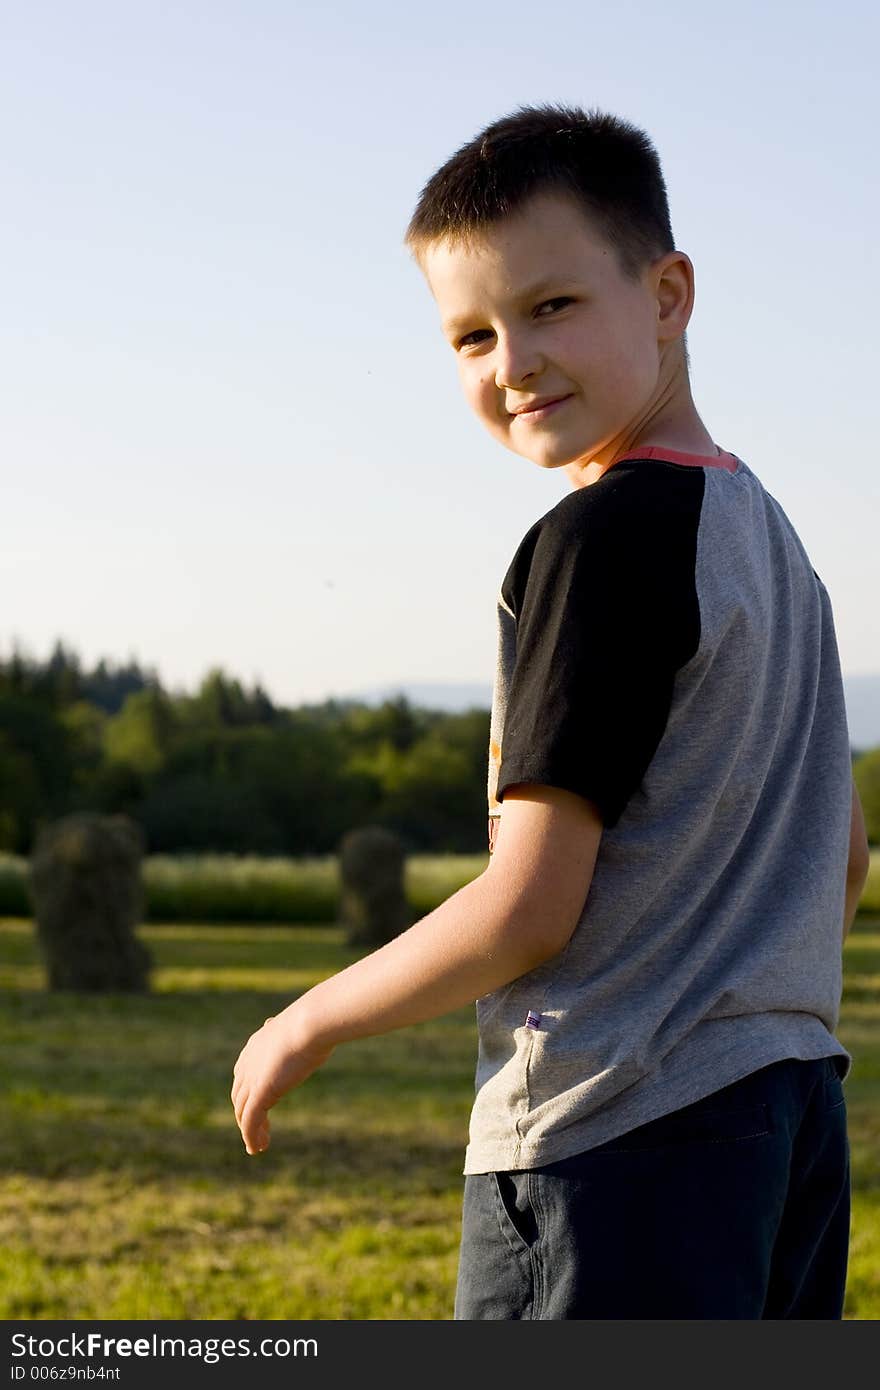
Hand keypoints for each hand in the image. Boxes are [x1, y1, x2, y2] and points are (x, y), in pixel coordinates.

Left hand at [230, 1002, 334, 1154]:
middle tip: (258, 1131)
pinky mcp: (260, 1092)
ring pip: (243, 1113)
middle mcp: (248, 1063)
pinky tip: (258, 1148)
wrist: (311, 1023)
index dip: (247, 1094)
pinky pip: (250, 1121)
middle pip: (240, 1097)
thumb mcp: (305, 1027)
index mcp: (255, 1046)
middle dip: (246, 1115)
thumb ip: (303, 1033)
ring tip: (258, 1147)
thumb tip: (319, 1025)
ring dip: (249, 1131)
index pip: (243, 1076)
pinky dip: (251, 1136)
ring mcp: (252, 1078)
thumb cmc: (314, 1023)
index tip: (259, 1107)